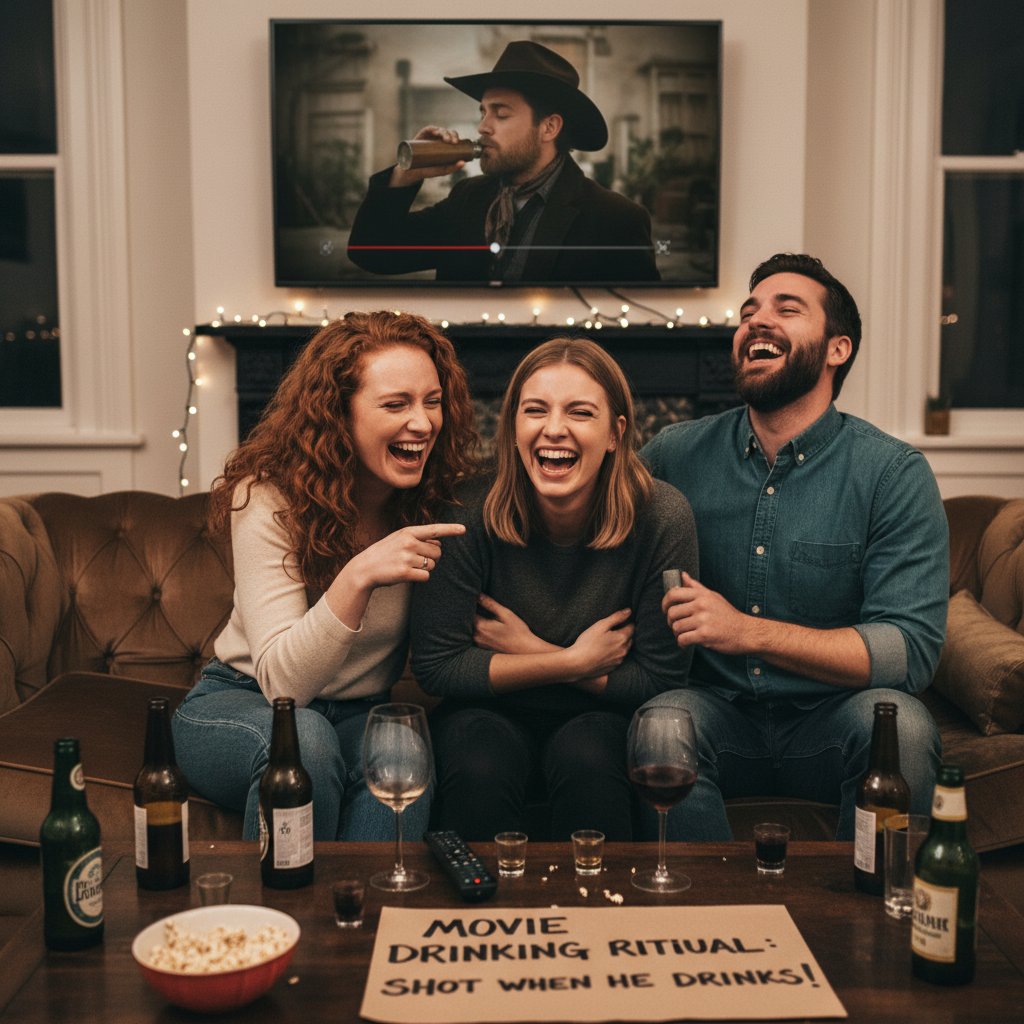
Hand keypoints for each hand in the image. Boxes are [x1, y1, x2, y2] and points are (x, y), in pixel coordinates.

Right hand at [344, 522, 464, 590]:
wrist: (365, 568)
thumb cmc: (385, 553)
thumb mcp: (399, 539)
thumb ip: (418, 538)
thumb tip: (439, 543)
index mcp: (408, 532)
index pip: (434, 529)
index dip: (450, 529)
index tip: (464, 529)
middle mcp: (408, 543)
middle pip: (438, 552)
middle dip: (431, 557)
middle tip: (414, 559)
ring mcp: (406, 557)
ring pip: (433, 565)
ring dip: (425, 568)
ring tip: (408, 566)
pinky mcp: (405, 572)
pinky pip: (426, 576)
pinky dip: (420, 577)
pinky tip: (407, 575)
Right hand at [389, 126, 467, 187]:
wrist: (411, 171)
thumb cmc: (427, 170)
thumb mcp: (440, 170)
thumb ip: (451, 168)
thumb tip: (463, 163)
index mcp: (445, 145)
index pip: (453, 137)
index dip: (455, 137)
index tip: (456, 143)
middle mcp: (438, 139)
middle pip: (447, 132)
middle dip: (451, 134)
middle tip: (453, 141)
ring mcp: (430, 136)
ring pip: (440, 130)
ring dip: (444, 132)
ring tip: (445, 139)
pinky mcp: (422, 135)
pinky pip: (429, 129)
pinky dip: (433, 129)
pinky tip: (436, 132)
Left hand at [473, 594, 552, 653]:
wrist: (525, 650)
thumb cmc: (518, 632)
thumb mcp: (506, 614)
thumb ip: (490, 604)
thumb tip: (478, 594)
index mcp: (481, 626)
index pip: (466, 612)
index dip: (467, 604)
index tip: (470, 597)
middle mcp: (476, 636)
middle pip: (465, 622)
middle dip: (468, 612)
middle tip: (472, 604)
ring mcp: (479, 644)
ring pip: (468, 630)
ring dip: (471, 622)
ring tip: (478, 613)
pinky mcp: (482, 648)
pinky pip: (473, 636)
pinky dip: (475, 629)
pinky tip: (483, 625)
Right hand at [567, 608, 633, 677]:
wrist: (578, 664)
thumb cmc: (588, 642)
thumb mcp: (601, 625)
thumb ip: (616, 617)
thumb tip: (629, 611)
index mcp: (622, 638)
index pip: (631, 627)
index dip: (626, 622)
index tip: (619, 620)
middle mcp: (624, 650)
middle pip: (629, 638)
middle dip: (625, 633)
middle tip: (614, 629)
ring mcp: (619, 660)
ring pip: (625, 648)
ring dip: (621, 643)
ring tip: (609, 640)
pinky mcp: (614, 667)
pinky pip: (619, 657)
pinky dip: (616, 652)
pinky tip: (606, 650)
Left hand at [663, 571, 749, 653]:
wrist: (745, 632)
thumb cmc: (727, 614)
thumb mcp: (713, 596)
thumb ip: (695, 587)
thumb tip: (682, 575)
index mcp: (702, 595)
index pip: (673, 594)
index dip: (665, 603)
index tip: (666, 609)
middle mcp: (701, 605)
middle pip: (672, 612)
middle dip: (670, 622)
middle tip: (676, 625)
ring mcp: (703, 620)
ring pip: (676, 627)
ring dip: (677, 634)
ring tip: (684, 635)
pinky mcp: (705, 635)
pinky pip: (683, 639)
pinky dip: (681, 643)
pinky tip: (686, 643)